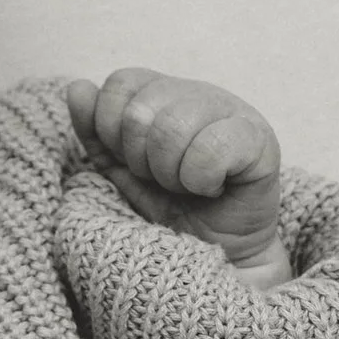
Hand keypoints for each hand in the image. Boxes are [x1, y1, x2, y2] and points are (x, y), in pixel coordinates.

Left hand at [65, 69, 289, 288]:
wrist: (215, 254)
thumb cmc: (170, 207)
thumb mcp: (120, 168)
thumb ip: (94, 129)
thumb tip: (78, 87)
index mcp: (166, 91)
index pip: (121, 83)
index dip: (112, 129)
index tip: (133, 163)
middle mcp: (201, 92)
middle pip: (141, 110)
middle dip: (141, 160)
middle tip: (165, 180)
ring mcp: (235, 111)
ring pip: (173, 128)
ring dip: (170, 174)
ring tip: (187, 186)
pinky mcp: (261, 141)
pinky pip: (210, 149)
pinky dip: (200, 180)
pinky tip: (212, 189)